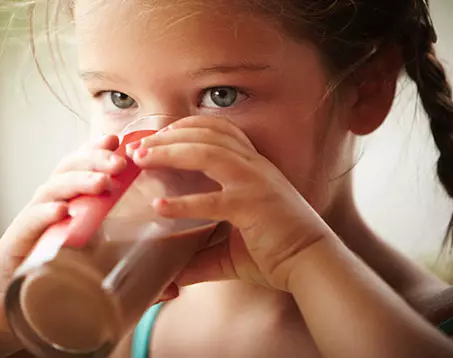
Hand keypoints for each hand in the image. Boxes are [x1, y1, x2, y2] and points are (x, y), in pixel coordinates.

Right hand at [0, 134, 127, 333]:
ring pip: (53, 189)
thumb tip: (175, 288)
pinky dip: (46, 214)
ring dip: (78, 182)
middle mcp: (50, 205)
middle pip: (70, 169)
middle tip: (121, 161)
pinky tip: (63, 212)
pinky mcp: (17, 243)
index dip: (99, 151)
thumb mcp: (97, 274)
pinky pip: (31, 222)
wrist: (8, 310)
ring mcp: (33, 222)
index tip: (123, 141)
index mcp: (69, 204)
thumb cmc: (55, 283)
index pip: (83, 167)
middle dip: (95, 160)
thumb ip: (136, 280)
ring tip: (102, 184)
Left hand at [128, 116, 335, 290]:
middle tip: (138, 147)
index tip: (159, 135)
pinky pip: (212, 200)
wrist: (314, 265)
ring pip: (207, 153)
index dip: (186, 127)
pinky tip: (158, 208)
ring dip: (170, 153)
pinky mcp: (252, 206)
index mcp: (254, 167)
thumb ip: (201, 254)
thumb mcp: (233, 247)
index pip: (219, 131)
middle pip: (207, 134)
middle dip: (168, 135)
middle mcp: (255, 167)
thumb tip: (171, 273)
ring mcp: (255, 183)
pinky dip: (183, 202)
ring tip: (141, 160)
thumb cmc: (276, 254)